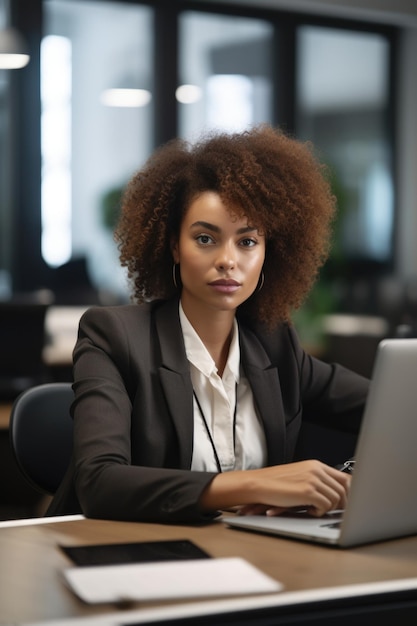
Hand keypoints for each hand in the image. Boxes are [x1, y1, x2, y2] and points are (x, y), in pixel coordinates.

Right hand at [200, 460, 350, 517]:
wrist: (259, 484)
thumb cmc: (276, 484)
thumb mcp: (300, 477)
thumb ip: (317, 481)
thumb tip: (337, 494)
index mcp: (316, 465)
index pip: (345, 477)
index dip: (350, 492)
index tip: (347, 503)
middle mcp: (317, 470)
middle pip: (345, 490)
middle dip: (341, 504)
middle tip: (329, 510)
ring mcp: (313, 479)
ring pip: (337, 499)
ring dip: (328, 508)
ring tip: (314, 509)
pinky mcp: (308, 491)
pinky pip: (326, 506)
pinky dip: (319, 512)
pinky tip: (308, 511)